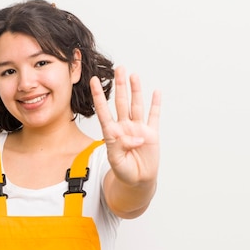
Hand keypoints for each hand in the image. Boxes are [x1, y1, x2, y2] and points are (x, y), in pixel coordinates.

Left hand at [90, 66, 160, 185]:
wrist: (138, 181)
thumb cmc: (124, 172)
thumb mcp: (117, 161)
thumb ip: (121, 147)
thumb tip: (135, 136)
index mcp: (112, 133)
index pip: (103, 110)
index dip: (99, 95)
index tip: (94, 81)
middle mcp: (124, 127)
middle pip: (121, 102)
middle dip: (120, 85)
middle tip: (118, 69)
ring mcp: (138, 129)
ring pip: (136, 105)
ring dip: (135, 90)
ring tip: (133, 75)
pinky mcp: (151, 134)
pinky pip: (154, 116)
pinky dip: (155, 104)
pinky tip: (155, 92)